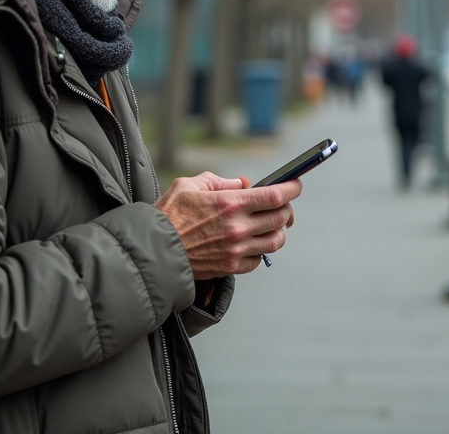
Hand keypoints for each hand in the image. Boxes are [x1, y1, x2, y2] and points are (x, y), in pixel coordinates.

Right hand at [154, 172, 300, 278]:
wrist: (153, 250)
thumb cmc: (168, 215)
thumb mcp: (190, 185)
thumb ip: (219, 182)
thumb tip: (242, 184)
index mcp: (230, 203)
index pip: (276, 196)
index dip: (292, 189)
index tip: (296, 185)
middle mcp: (238, 228)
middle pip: (281, 218)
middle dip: (287, 209)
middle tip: (283, 205)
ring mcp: (236, 249)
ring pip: (275, 241)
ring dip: (278, 231)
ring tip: (272, 225)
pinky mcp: (230, 267)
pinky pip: (258, 260)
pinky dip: (260, 250)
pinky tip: (252, 242)